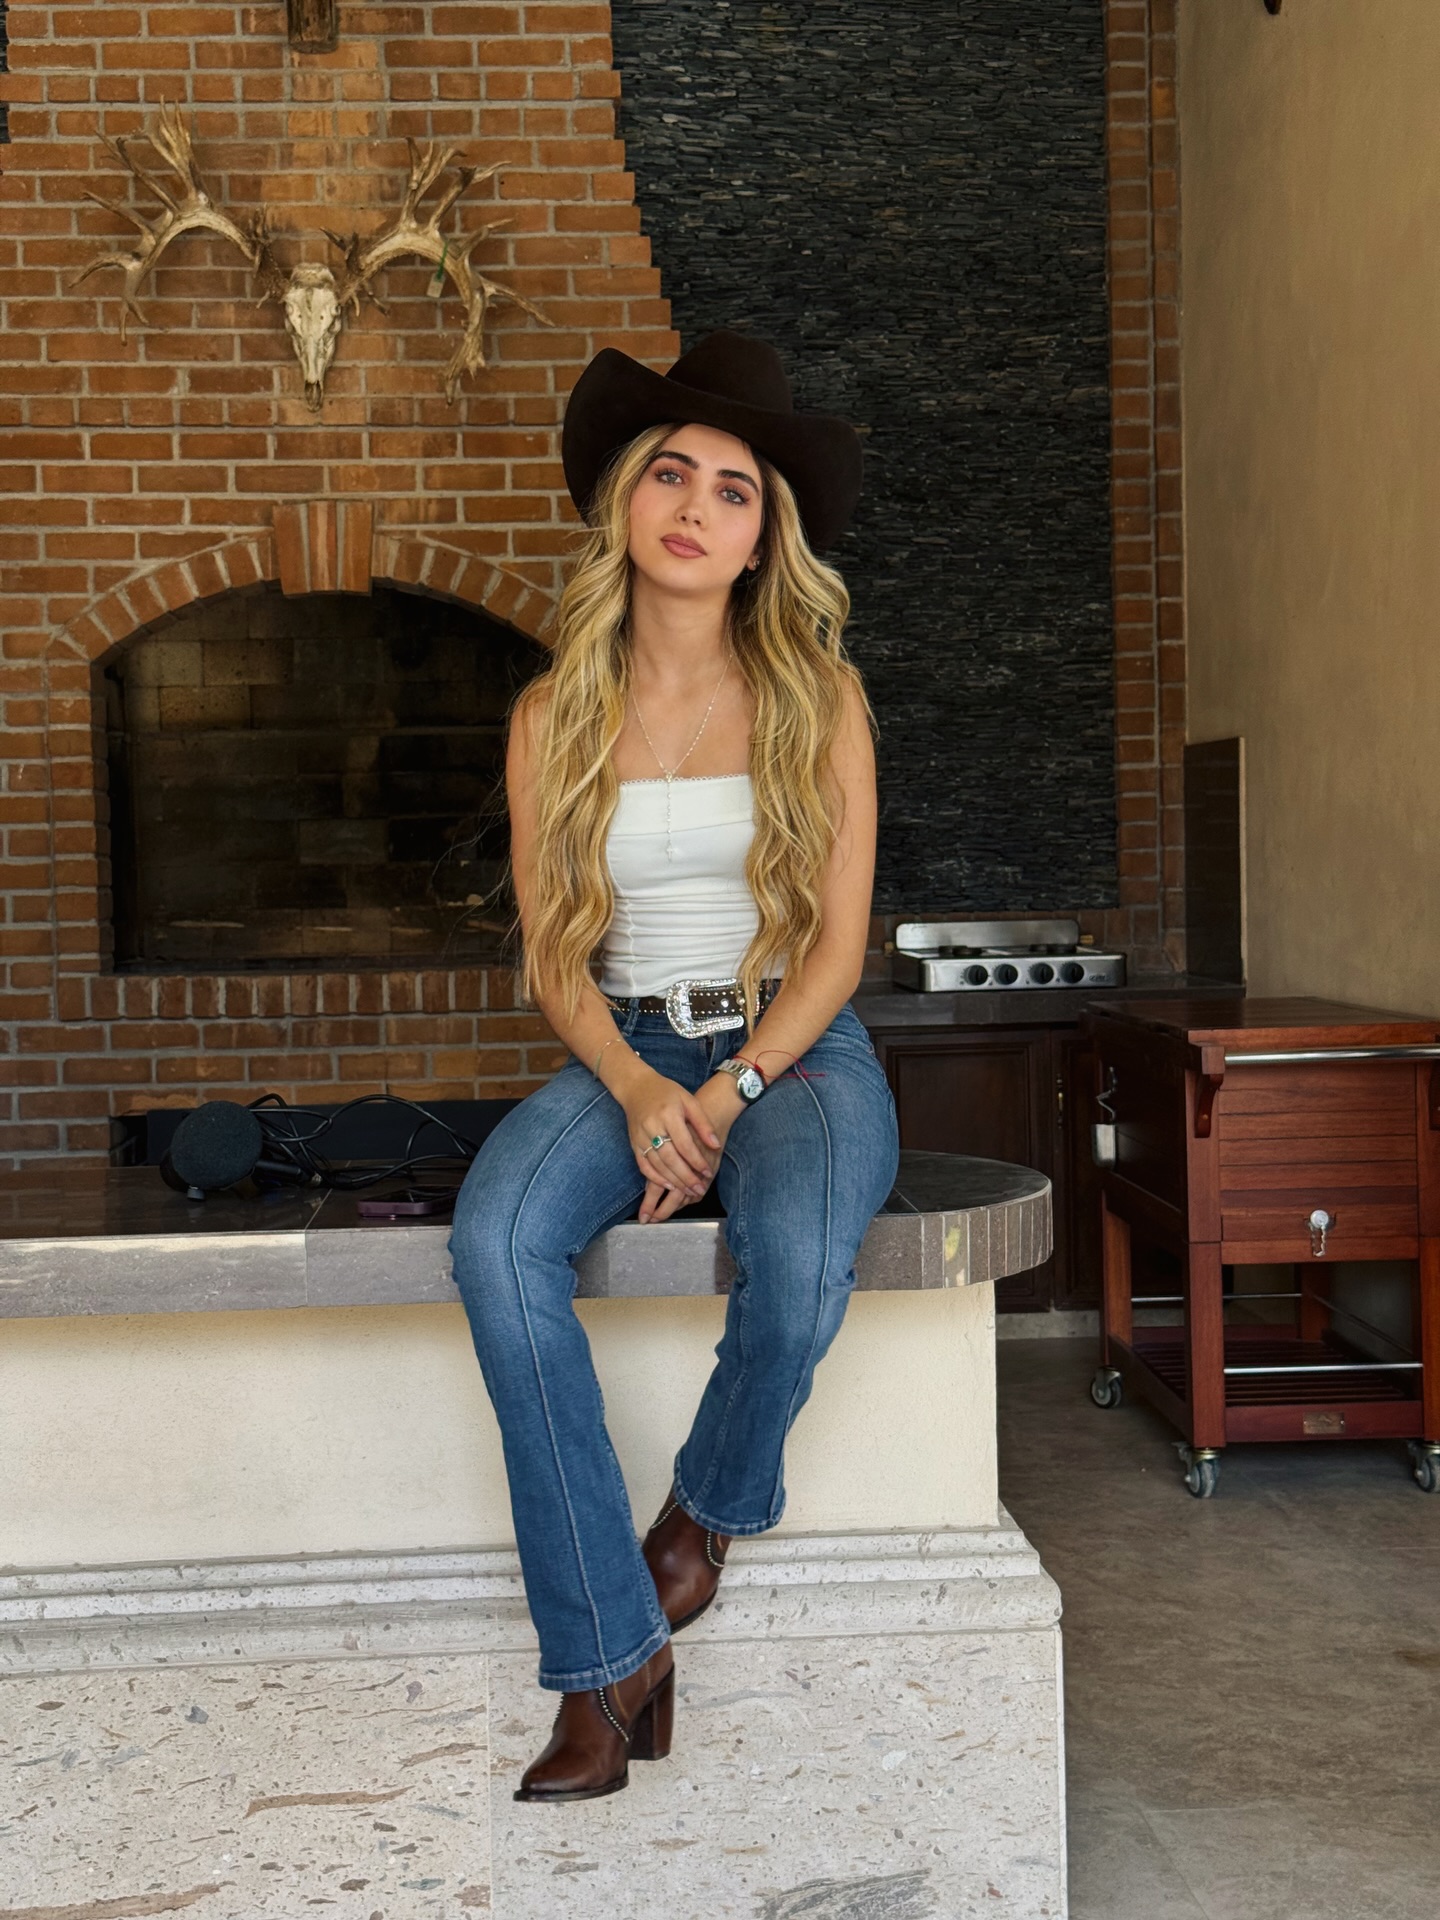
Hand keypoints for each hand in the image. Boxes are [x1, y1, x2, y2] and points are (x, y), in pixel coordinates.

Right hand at [616, 1064, 722, 1218]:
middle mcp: (652, 1126)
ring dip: (674, 1181)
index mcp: (668, 1114)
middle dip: (686, 1177)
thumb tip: (716, 1145)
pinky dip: (656, 1178)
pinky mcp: (633, 1143)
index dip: (697, 1161)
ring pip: (657, 1165)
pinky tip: (669, 1185)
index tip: (708, 1172)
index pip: (684, 1144)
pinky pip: (643, 1165)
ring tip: (689, 1192)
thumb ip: (703, 1123)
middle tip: (700, 1190)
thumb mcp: (689, 1101)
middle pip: (670, 1158)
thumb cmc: (667, 1093)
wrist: (636, 1087)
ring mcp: (640, 1136)